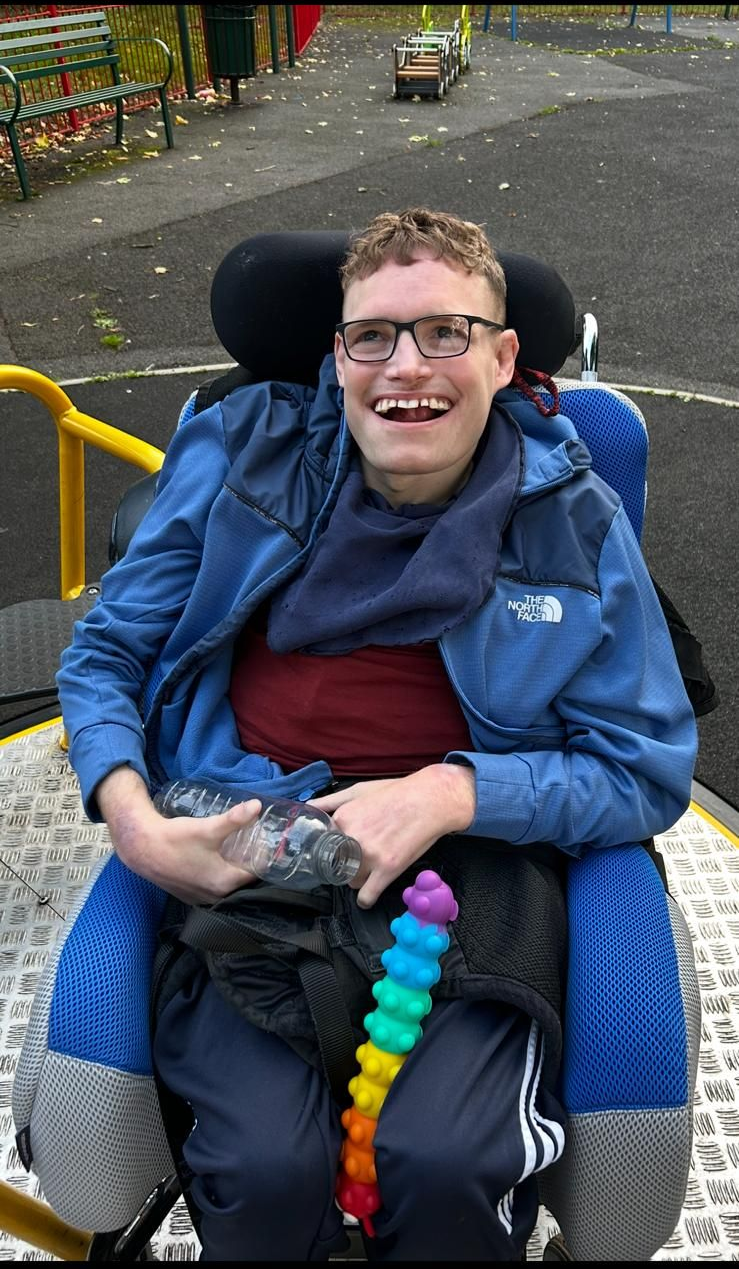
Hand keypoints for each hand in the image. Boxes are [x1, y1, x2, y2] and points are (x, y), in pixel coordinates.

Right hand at [96, 767, 261, 905]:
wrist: (141, 848)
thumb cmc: (176, 839)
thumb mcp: (208, 828)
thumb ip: (235, 819)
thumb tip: (257, 806)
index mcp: (225, 883)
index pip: (256, 873)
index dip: (262, 856)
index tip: (264, 841)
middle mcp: (215, 896)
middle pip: (242, 879)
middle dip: (248, 861)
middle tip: (251, 841)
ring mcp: (201, 898)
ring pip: (227, 884)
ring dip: (233, 868)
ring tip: (235, 848)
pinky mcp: (189, 895)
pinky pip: (212, 887)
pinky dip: (217, 874)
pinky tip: (215, 858)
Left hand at [309, 763, 474, 908]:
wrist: (429, 799)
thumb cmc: (396, 792)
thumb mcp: (357, 790)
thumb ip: (329, 801)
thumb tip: (306, 808)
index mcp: (342, 819)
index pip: (324, 846)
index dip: (331, 851)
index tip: (338, 853)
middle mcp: (352, 838)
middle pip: (336, 866)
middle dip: (346, 865)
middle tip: (360, 858)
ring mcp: (370, 855)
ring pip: (350, 882)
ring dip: (358, 879)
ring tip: (372, 869)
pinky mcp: (388, 869)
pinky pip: (366, 896)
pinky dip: (366, 899)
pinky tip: (369, 894)